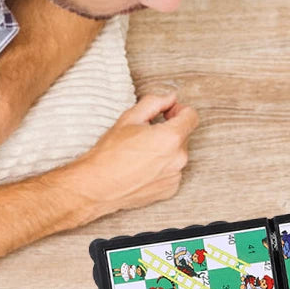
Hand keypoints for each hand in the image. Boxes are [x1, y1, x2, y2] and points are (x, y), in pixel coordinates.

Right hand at [64, 93, 198, 218]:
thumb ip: (154, 102)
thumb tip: (170, 98)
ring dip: (166, 150)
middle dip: (169, 131)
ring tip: (141, 154)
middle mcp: (178, 158)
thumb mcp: (129, 118)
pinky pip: (172, 172)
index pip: (191, 116)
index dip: (179, 110)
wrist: (98, 186)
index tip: (167, 113)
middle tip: (144, 135)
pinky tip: (142, 169)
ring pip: (177, 154)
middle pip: (183, 136)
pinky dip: (162, 168)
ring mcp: (175, 176)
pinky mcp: (170, 189)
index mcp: (171, 137)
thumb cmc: (110, 153)